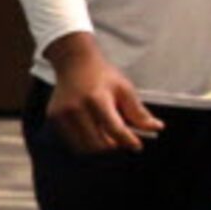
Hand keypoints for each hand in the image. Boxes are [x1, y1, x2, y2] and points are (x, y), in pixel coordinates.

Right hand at [47, 33, 162, 154]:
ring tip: (108, 137)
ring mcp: (62, 114)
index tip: (137, 146)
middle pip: (99, 143)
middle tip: (122, 141)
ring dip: (99, 146)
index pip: (115, 129)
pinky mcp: (54, 118)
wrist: (74, 62)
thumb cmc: (102, 75)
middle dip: (114, 145)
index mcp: (96, 98)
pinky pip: (72, 141)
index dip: (129, 141)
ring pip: (84, 147)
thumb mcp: (124, 89)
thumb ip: (138, 112)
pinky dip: (85, 142)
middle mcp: (76, 108)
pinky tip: (93, 132)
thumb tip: (156, 128)